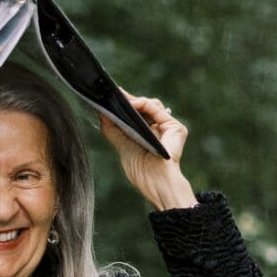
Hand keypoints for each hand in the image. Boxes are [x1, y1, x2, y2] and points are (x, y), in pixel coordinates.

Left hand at [100, 95, 197, 213]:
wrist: (155, 182)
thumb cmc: (141, 171)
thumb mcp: (121, 145)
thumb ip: (111, 129)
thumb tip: (101, 111)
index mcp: (147, 135)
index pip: (136, 115)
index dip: (124, 106)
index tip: (110, 97)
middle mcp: (159, 130)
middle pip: (144, 108)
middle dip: (128, 101)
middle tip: (113, 94)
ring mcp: (167, 128)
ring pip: (151, 105)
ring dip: (135, 101)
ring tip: (122, 102)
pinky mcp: (175, 127)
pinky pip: (157, 109)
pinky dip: (144, 104)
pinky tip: (133, 104)